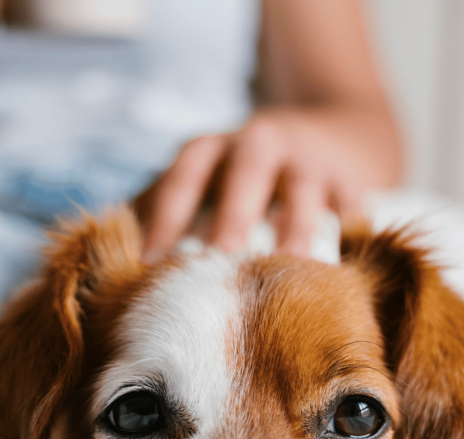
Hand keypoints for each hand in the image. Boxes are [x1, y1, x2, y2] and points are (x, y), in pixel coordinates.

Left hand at [138, 107, 390, 261]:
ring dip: (296, 231)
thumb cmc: (243, 180)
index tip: (150, 265)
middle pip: (245, 174)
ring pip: (304, 192)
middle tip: (222, 263)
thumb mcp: (201, 183)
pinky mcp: (352, 180)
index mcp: (212, 150)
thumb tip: (111, 271)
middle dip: (233, 218)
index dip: (165, 217)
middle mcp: (260, 144)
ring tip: (290, 274)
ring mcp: (309, 161)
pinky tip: (342, 272)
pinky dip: (349, 235)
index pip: (182, 177)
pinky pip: (352, 209)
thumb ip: (161, 215)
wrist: (333, 138)